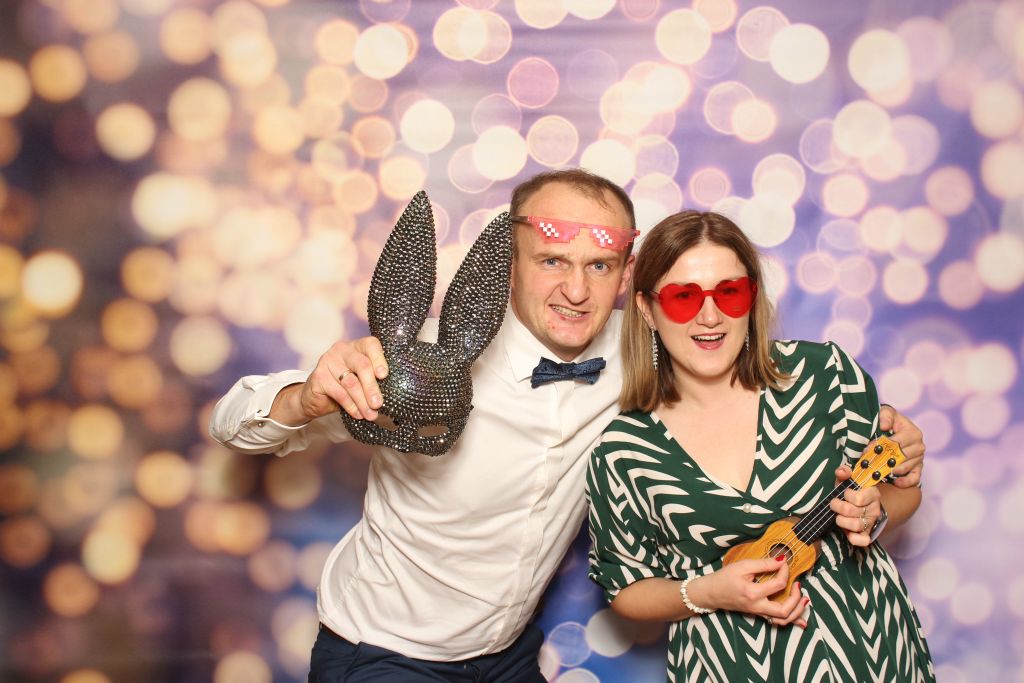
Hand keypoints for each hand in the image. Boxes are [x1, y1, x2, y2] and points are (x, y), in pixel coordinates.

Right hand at [273, 337, 388, 423]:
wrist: (316, 397)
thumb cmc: (344, 387)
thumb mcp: (361, 379)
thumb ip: (373, 379)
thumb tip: (392, 394)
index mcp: (356, 346)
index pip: (371, 345)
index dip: (379, 359)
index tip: (384, 375)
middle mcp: (342, 350)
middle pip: (362, 365)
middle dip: (372, 387)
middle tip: (379, 404)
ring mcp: (328, 361)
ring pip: (351, 382)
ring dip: (363, 401)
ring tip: (370, 414)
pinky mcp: (319, 376)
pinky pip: (339, 393)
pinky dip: (351, 406)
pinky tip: (358, 414)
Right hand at [691, 558, 807, 627]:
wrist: (710, 593)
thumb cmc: (724, 578)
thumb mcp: (742, 566)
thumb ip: (763, 564)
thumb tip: (782, 560)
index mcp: (752, 593)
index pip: (778, 585)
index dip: (785, 571)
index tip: (784, 562)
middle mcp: (757, 607)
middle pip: (785, 610)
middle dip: (796, 598)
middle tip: (797, 584)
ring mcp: (758, 613)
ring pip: (783, 620)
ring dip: (797, 611)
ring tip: (803, 599)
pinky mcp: (758, 614)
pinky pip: (777, 622)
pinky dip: (791, 620)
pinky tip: (802, 620)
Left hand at [831, 465, 882, 545]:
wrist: (863, 508)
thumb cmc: (852, 493)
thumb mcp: (848, 481)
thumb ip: (845, 472)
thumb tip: (841, 471)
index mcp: (873, 494)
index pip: (857, 498)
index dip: (847, 495)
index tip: (845, 493)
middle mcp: (874, 510)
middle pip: (850, 511)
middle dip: (837, 507)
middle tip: (834, 504)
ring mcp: (871, 523)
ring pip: (854, 525)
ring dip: (841, 520)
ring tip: (838, 516)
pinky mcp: (867, 535)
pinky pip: (861, 541)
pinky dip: (852, 537)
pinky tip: (846, 531)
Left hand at [878, 405, 923, 487]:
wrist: (895, 426)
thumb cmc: (890, 420)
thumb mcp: (887, 412)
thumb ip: (886, 416)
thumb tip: (884, 426)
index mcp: (913, 432)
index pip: (895, 443)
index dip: (880, 447)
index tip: (867, 450)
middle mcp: (919, 446)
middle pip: (900, 457)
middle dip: (883, 461)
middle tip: (870, 464)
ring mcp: (919, 458)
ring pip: (904, 468)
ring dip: (890, 471)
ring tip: (876, 471)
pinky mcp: (918, 468)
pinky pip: (915, 477)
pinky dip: (906, 481)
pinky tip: (896, 482)